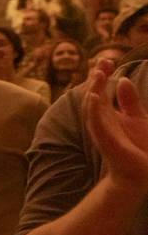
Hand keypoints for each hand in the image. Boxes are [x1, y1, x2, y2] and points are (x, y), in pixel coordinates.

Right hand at [84, 60, 147, 194]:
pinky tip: (94, 96)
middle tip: (102, 61)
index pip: (101, 90)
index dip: (102, 75)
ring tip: (97, 74)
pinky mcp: (106, 140)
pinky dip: (93, 109)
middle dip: (97, 78)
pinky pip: (96, 122)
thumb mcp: (138, 118)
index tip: (107, 60)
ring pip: (92, 107)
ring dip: (93, 89)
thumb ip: (129, 100)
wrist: (142, 174)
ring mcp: (102, 130)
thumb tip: (122, 79)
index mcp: (109, 115)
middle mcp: (102, 121)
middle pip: (94, 95)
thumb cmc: (140, 148)